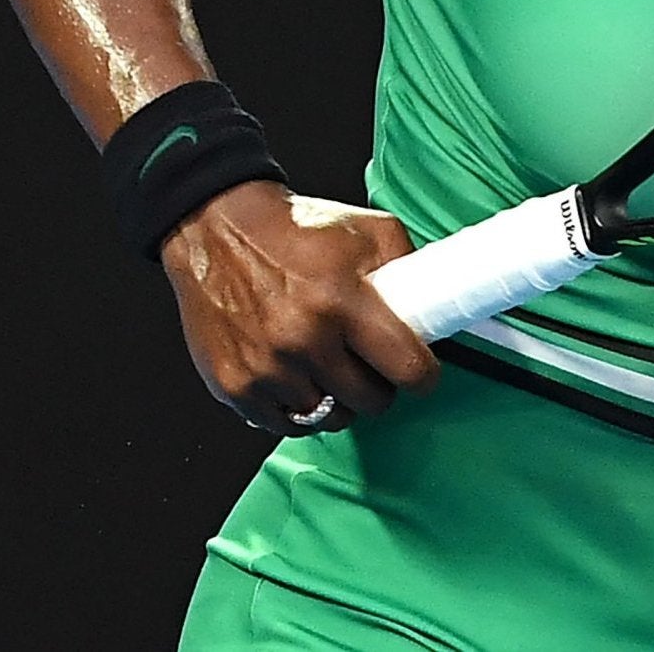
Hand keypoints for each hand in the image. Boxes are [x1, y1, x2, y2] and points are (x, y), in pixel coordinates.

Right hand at [159, 179, 440, 435]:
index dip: (423, 376)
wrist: (218, 228)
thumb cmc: (294, 230)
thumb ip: (407, 267)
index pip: (405, 367)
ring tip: (333, 370)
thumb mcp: (368, 230)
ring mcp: (266, 368)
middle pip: (369, 402)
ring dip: (338, 401)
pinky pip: (283, 424)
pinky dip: (297, 410)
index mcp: (342, 300)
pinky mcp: (234, 386)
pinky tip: (300, 380)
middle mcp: (304, 339)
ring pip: (328, 418)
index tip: (422, 374)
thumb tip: (435, 301)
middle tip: (373, 368)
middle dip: (380, 388)